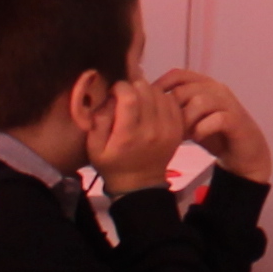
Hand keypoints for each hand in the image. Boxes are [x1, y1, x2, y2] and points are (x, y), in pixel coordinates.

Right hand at [73, 68, 193, 191]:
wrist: (139, 184)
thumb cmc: (112, 164)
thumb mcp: (94, 147)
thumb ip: (98, 121)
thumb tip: (110, 98)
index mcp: (128, 135)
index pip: (129, 96)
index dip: (120, 87)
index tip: (114, 91)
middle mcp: (151, 130)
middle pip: (146, 90)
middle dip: (133, 87)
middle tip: (126, 96)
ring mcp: (168, 129)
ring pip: (160, 93)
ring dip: (148, 91)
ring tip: (139, 101)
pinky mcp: (178, 129)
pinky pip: (172, 101)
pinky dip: (162, 98)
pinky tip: (152, 106)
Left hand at [159, 70, 272, 183]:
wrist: (243, 152)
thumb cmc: (213, 134)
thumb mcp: (189, 120)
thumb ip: (173, 111)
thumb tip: (144, 108)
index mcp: (203, 85)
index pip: (177, 74)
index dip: (160, 86)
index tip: (149, 105)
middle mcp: (216, 89)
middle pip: (185, 90)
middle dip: (172, 110)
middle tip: (166, 128)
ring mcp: (228, 103)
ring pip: (200, 102)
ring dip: (187, 120)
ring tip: (183, 134)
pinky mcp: (237, 120)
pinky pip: (217, 118)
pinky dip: (203, 128)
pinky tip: (197, 138)